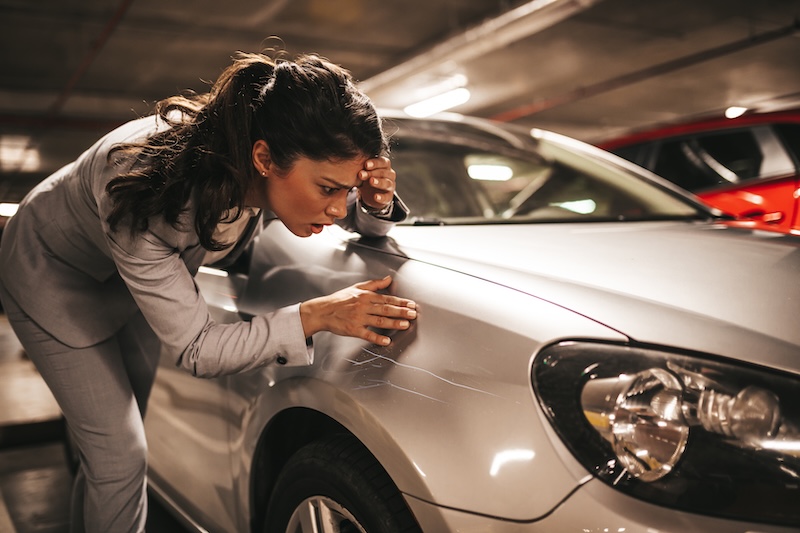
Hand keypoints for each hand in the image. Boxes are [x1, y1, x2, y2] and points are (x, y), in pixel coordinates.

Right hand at [299, 275, 416, 345]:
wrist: (322, 311)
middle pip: (385, 309)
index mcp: (365, 296)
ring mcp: (358, 318)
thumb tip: (389, 279)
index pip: (386, 298)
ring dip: (393, 323)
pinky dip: (377, 338)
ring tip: (405, 325)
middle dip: (400, 312)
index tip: (411, 304)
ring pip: (379, 321)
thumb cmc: (339, 300)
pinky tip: (386, 341)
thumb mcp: (356, 287)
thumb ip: (374, 284)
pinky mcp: (353, 329)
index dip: (400, 301)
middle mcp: (363, 306)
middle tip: (412, 314)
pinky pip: (367, 334)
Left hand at [357, 156, 395, 210]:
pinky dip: (381, 197)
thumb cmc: (368, 179)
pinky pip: (386, 197)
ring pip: (387, 183)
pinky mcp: (388, 197)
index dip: (375, 163)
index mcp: (385, 166)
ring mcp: (390, 186)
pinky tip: (375, 197)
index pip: (382, 162)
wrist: (372, 194)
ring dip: (379, 182)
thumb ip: (361, 168)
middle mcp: (390, 175)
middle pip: (383, 172)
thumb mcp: (365, 172)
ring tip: (371, 181)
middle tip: (361, 174)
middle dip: (372, 173)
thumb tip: (350, 165)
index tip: (365, 165)